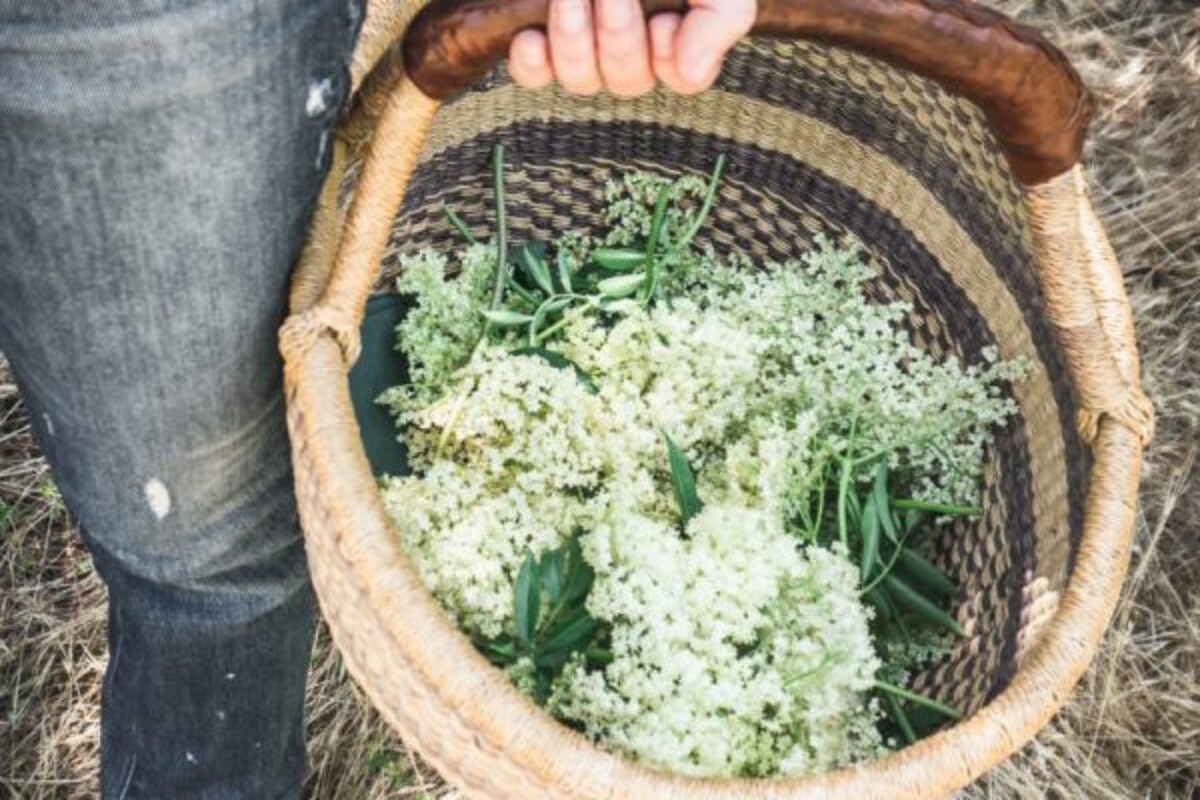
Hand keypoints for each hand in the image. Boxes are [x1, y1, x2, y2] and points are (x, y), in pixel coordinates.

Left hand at [508, 0, 755, 96]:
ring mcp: (585, 41)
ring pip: (581, 77)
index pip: (682, 77)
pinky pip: (534, 73)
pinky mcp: (541, 30)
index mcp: (680, 29)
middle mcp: (634, 44)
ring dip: (575, 39)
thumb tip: (689, 71)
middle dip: (619, 35)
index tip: (664, 19)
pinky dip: (532, 63)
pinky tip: (530, 39)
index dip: (670, 58)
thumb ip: (719, 18)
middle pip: (627, 79)